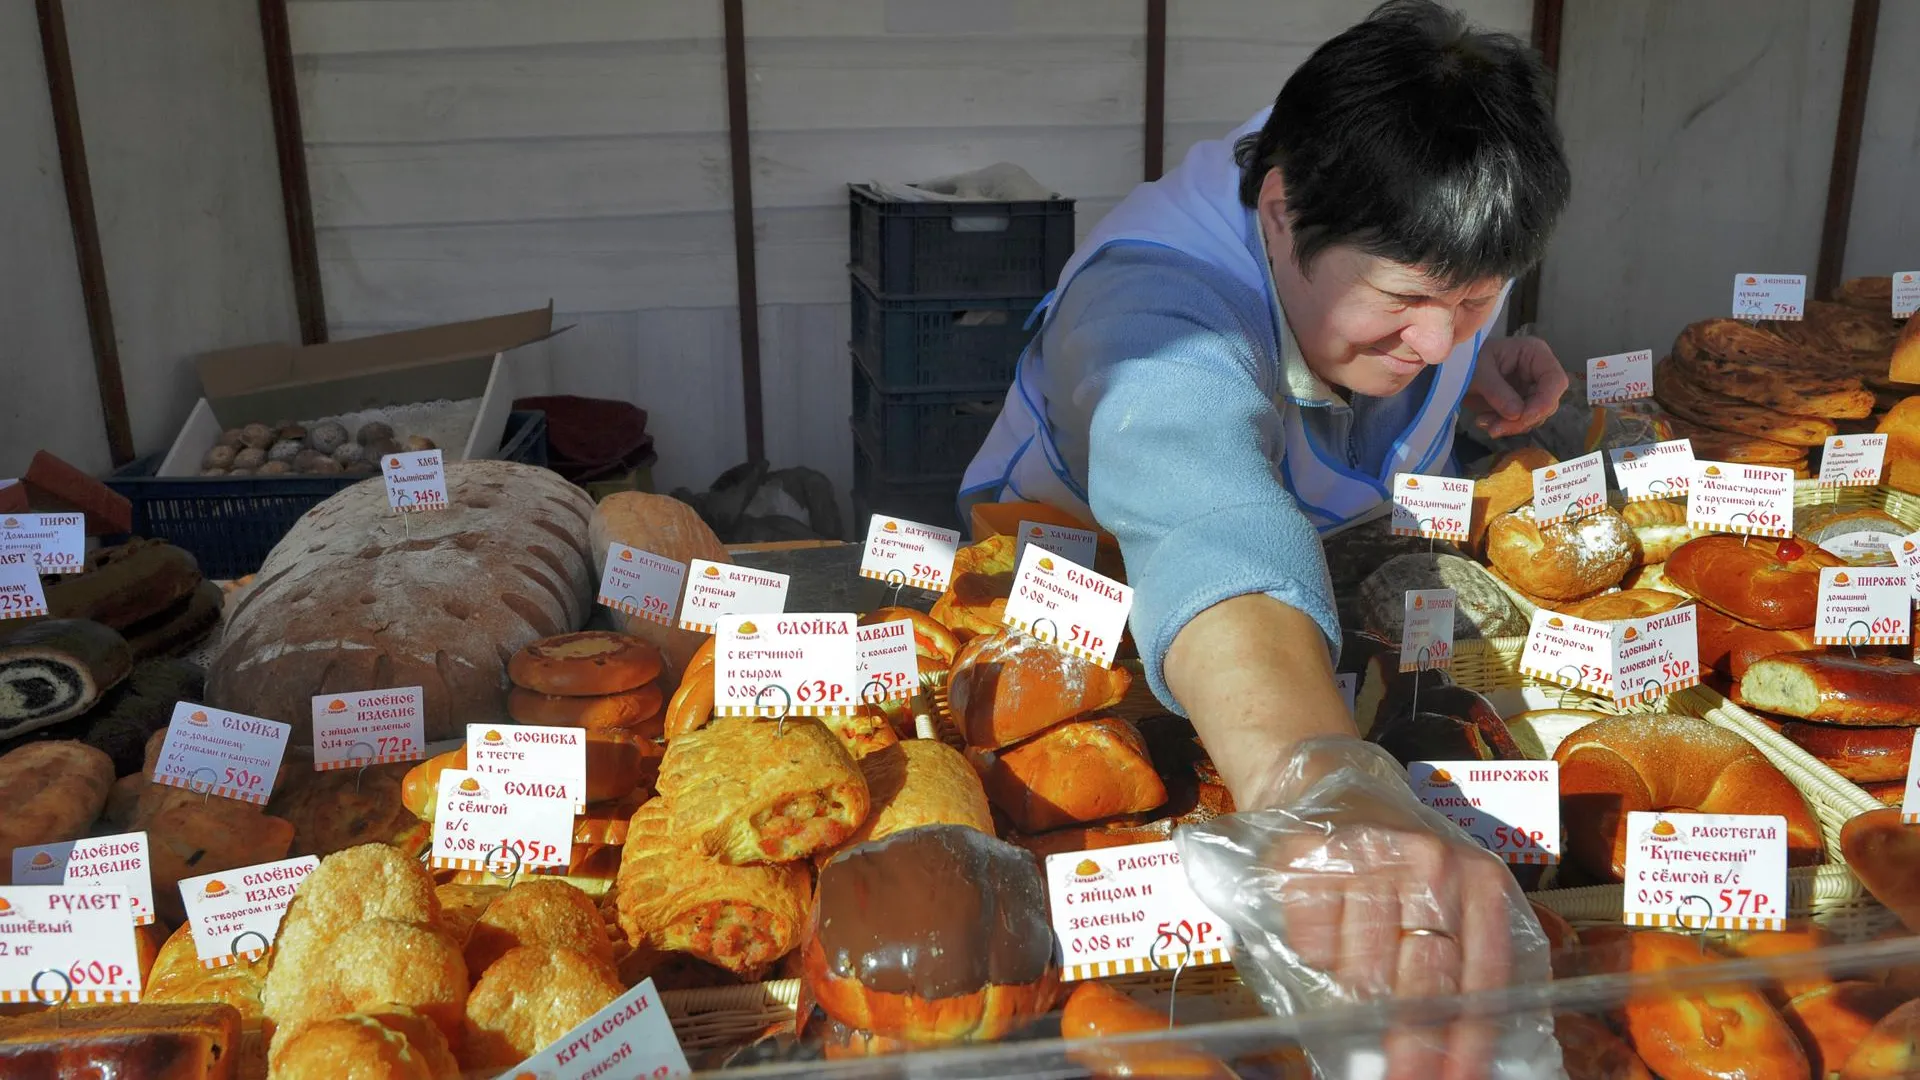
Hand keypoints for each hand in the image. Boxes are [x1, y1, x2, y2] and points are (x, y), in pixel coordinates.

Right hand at [1178, 738, 1552, 1079]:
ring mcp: (1368, 854)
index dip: (1467, 1040)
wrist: (1333, 785)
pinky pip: (1312, 941)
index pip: (1480, 976)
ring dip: (1357, 992)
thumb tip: (1460, 1054)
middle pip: (1423, 978)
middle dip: (1412, 1045)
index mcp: (1479, 878)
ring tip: (1358, 983)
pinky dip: (1316, 954)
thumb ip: (1465, 956)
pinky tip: (1326, 931)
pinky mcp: (1309, 855)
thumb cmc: (1401, 863)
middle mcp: (1429, 860)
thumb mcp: (1454, 894)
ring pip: (1361, 967)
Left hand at [1465, 336, 1568, 438]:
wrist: (1455, 367)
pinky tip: (1483, 422)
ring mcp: (1531, 389)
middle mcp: (1538, 371)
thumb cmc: (1468, 359)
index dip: (1545, 401)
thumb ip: (1498, 392)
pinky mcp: (1521, 403)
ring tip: (1483, 423)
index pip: (1555, 380)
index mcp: (1535, 353)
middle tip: (1495, 428)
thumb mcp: (1479, 372)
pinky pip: (1520, 421)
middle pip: (1547, 403)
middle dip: (1523, 419)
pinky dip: (1504, 426)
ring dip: (1510, 425)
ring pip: (1535, 416)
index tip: (1523, 417)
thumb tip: (1517, 414)